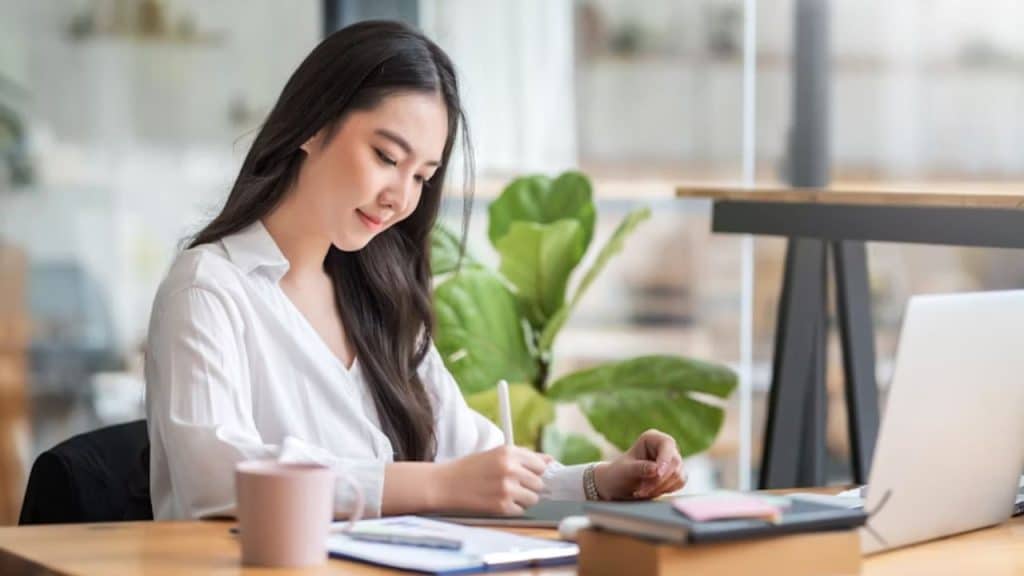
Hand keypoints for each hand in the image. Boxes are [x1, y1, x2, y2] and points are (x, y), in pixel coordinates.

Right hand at [435, 445, 551, 514]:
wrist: (445, 484)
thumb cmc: (470, 468)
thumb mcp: (496, 454)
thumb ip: (523, 457)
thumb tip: (551, 461)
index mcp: (509, 452)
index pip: (541, 465)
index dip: (536, 472)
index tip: (531, 475)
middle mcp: (510, 468)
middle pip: (540, 483)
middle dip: (529, 486)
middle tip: (513, 485)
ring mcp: (507, 488)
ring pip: (533, 498)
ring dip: (523, 499)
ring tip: (505, 493)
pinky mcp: (502, 506)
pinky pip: (520, 510)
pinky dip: (512, 509)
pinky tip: (498, 501)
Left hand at [593, 429, 686, 499]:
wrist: (618, 487)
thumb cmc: (619, 474)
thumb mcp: (625, 471)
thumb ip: (640, 469)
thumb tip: (656, 469)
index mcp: (652, 438)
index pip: (667, 444)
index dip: (665, 459)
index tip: (657, 474)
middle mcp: (665, 447)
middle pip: (674, 462)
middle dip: (659, 480)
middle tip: (641, 491)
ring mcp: (672, 460)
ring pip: (678, 475)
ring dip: (660, 487)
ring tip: (641, 492)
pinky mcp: (676, 474)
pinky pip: (679, 483)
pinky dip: (666, 490)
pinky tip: (651, 492)